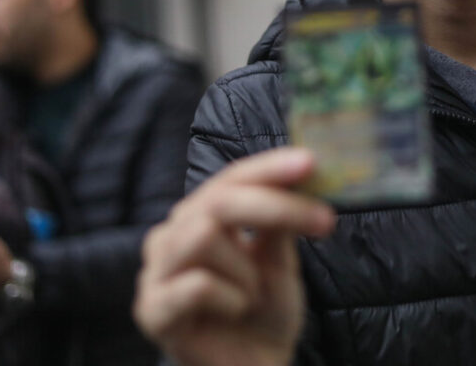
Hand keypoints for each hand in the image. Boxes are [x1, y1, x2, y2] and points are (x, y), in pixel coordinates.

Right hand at [134, 147, 335, 365]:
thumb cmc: (264, 311)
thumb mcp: (280, 257)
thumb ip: (280, 219)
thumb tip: (300, 171)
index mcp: (199, 216)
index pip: (230, 178)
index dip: (269, 167)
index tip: (310, 162)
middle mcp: (171, 236)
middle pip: (217, 201)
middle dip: (275, 208)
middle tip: (324, 220)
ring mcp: (155, 272)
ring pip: (204, 236)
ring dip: (246, 269)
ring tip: (253, 294)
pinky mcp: (151, 309)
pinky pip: (196, 284)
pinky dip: (231, 298)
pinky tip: (235, 312)